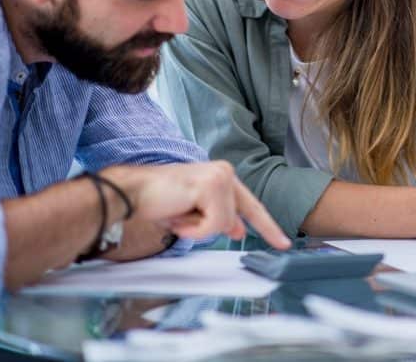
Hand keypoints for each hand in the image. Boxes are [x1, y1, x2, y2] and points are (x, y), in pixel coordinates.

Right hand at [104, 162, 290, 248]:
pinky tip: (177, 214)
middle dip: (208, 226)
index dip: (267, 226)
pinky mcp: (211, 187)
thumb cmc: (158, 200)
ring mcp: (220, 178)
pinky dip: (193, 228)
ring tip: (177, 212)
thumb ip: (219, 217)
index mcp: (222, 175)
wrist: (133, 193)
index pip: (251, 206)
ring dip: (196, 227)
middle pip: (235, 219)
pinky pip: (213, 225)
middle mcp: (225, 172)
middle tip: (179, 214)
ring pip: (224, 224)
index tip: (283, 243)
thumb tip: (238, 229)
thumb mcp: (195, 212)